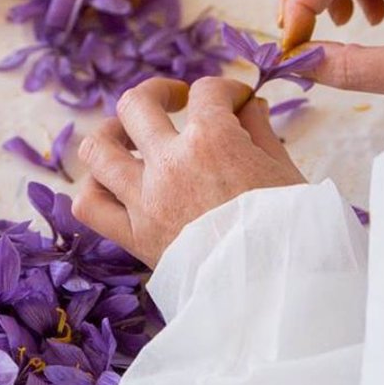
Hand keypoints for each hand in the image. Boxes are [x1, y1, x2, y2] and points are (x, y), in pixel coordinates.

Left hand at [73, 76, 304, 267]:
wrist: (277, 293)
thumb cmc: (292, 233)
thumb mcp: (287, 172)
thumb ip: (261, 132)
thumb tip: (248, 107)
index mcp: (212, 140)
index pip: (207, 92)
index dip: (225, 91)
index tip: (237, 103)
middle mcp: (169, 163)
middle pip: (137, 104)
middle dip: (158, 91)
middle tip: (178, 101)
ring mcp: (145, 200)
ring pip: (98, 149)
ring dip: (112, 133)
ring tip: (130, 136)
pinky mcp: (134, 238)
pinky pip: (91, 205)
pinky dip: (94, 188)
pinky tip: (113, 183)